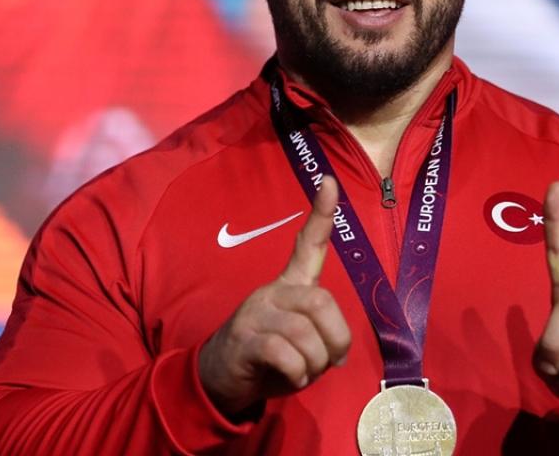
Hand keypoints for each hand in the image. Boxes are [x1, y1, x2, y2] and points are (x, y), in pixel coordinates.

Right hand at [198, 176, 351, 418]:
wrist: (219, 377)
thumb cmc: (269, 356)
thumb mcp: (301, 341)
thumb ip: (321, 336)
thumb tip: (339, 352)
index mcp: (289, 286)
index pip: (307, 243)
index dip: (321, 214)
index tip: (329, 180)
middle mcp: (272, 292)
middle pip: (321, 303)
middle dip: (336, 339)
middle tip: (332, 361)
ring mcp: (256, 314)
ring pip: (305, 333)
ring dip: (315, 363)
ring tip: (305, 372)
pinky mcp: (244, 340)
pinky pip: (285, 354)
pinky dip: (297, 373)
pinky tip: (290, 378)